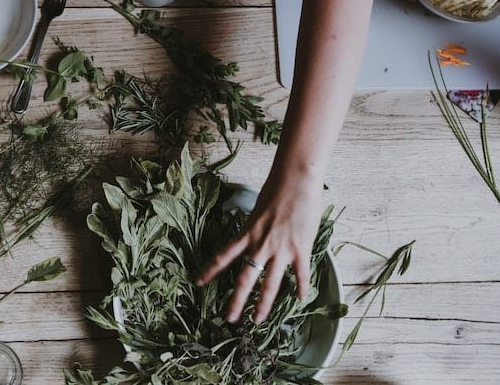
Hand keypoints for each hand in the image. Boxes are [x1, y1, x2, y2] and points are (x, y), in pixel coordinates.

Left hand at [196, 172, 322, 322]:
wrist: (296, 180)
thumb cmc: (276, 189)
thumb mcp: (257, 210)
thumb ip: (254, 227)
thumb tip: (253, 235)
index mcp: (247, 234)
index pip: (223, 256)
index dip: (210, 271)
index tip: (198, 283)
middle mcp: (261, 245)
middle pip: (245, 279)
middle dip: (236, 301)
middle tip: (229, 319)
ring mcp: (281, 249)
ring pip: (270, 284)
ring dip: (263, 304)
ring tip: (257, 320)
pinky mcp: (300, 249)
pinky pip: (300, 274)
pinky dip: (301, 288)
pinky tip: (300, 300)